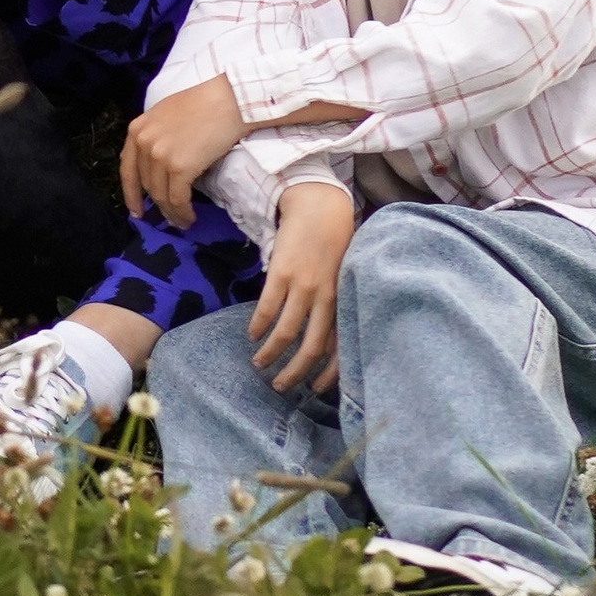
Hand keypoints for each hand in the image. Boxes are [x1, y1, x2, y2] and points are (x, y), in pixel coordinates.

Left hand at [119, 72, 247, 229]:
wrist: (227, 100)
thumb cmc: (203, 104)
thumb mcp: (165, 115)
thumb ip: (155, 137)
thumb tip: (157, 165)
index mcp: (137, 129)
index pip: (127, 169)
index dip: (131, 194)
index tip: (136, 211)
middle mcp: (144, 143)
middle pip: (147, 185)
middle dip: (157, 205)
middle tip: (168, 218)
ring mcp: (160, 155)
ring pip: (161, 196)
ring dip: (171, 213)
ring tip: (181, 222)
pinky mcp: (179, 167)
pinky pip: (177, 199)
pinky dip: (183, 212)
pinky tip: (190, 217)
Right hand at [248, 182, 354, 393]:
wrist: (320, 205)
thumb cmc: (335, 242)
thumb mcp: (342, 278)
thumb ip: (334, 307)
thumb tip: (324, 341)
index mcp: (343, 302)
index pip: (339, 349)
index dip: (327, 375)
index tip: (314, 390)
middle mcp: (326, 299)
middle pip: (310, 349)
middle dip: (294, 373)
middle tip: (279, 386)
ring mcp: (303, 286)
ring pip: (286, 333)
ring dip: (271, 354)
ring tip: (259, 362)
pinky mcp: (282, 273)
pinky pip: (267, 308)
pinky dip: (258, 326)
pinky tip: (252, 334)